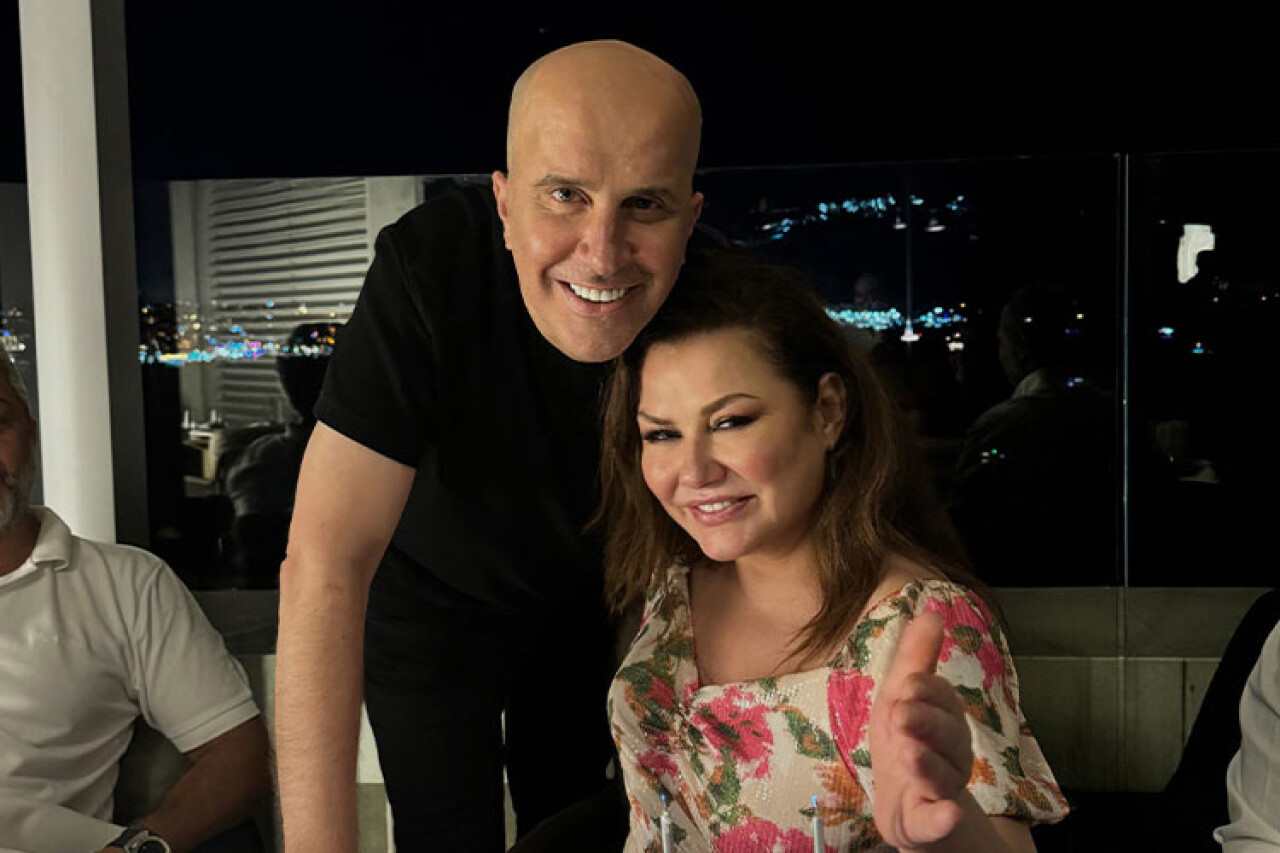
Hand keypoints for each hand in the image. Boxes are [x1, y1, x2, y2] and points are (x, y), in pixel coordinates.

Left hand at [869, 611, 973, 850]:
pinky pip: (941, 822)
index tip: (907, 683)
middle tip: (901, 715)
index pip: (941, 700)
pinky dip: (944, 819)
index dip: (925, 692)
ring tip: (910, 755)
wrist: (906, 807)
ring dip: (927, 765)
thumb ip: (916, 659)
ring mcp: (943, 789)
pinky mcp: (932, 822)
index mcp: (943, 719)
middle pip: (946, 736)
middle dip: (925, 723)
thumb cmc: (906, 743)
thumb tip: (931, 613)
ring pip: (941, 775)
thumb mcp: (900, 698)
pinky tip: (947, 814)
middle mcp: (951, 753)